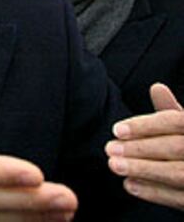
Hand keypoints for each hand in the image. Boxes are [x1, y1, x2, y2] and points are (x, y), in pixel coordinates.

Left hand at [106, 83, 183, 210]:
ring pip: (177, 173)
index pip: (175, 121)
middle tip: (109, 148)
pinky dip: (154, 193)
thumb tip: (156, 87)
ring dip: (142, 170)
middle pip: (175, 147)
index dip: (146, 125)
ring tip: (114, 165)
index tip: (117, 130)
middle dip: (140, 148)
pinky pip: (180, 199)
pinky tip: (130, 184)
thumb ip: (172, 110)